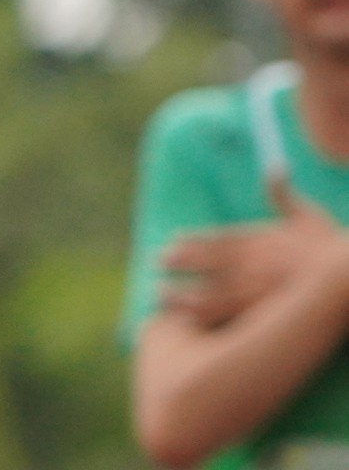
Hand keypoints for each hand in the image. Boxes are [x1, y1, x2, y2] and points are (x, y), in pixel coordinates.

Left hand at [162, 177, 348, 328]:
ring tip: (161, 297)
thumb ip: (284, 194)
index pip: (217, 238)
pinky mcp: (264, 311)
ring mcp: (257, 286)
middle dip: (181, 263)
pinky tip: (187, 320)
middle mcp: (253, 261)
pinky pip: (228, 314)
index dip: (191, 242)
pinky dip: (205, 316)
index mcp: (259, 238)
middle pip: (207, 262)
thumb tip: (277, 168)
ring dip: (184, 294)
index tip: (172, 243)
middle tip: (158, 264)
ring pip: (211, 290)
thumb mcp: (308, 215)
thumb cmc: (333, 245)